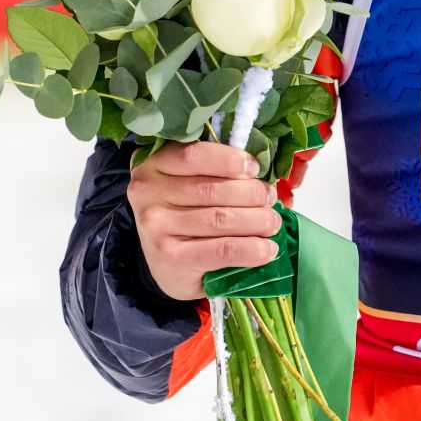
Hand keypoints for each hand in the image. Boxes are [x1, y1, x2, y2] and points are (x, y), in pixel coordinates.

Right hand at [126, 141, 281, 301]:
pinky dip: (251, 249)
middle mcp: (147, 193)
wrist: (168, 265)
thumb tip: (264, 170)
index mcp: (153, 164)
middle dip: (251, 193)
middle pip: (212, 189)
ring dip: (257, 220)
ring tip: (272, 222)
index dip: (230, 160)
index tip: (255, 167)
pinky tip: (267, 249)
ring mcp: (155, 228)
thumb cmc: (186, 214)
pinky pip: (222, 250)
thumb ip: (217, 171)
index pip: (194, 155)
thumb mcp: (190, 183)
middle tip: (270, 199)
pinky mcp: (170, 259)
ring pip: (220, 218)